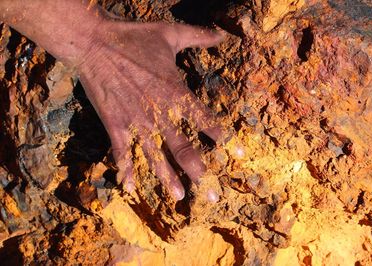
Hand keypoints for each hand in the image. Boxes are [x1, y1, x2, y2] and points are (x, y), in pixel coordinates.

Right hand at [76, 20, 223, 199]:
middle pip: (184, 149)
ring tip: (179, 197)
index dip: (224, 138)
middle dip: (199, 173)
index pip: (206, 120)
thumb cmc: (133, 38)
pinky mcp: (115, 125)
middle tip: (211, 195)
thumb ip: (199, 36)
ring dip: (167, 178)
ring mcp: (136, 122)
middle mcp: (159, 114)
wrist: (94, 43)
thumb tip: (224, 34)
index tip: (238, 153)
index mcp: (175, 93)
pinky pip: (121, 152)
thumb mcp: (170, 33)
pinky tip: (129, 187)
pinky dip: (125, 170)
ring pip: (155, 156)